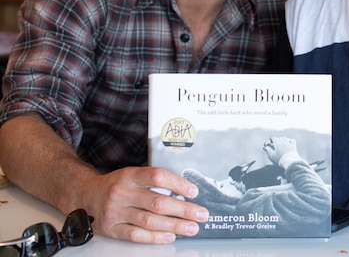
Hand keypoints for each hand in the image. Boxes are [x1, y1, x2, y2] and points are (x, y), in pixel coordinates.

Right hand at [77, 166, 208, 242]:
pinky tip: (169, 236)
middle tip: (201, 214)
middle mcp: (122, 193)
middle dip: (184, 210)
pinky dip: (155, 237)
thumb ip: (153, 182)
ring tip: (191, 228)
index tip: (194, 192)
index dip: (178, 184)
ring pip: (150, 220)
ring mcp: (116, 212)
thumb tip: (184, 193)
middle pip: (158, 202)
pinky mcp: (111, 229)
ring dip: (174, 225)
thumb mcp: (132, 175)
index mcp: (130, 176)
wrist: (84, 195)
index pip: (157, 177)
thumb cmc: (115, 185)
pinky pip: (136, 234)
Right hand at [263, 136, 300, 165]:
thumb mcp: (272, 156)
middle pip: (279, 138)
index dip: (272, 140)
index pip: (274, 138)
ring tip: (282, 143)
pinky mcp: (293, 146)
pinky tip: (289, 143)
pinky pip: (292, 140)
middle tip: (276, 143)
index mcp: (277, 143)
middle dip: (277, 140)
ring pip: (285, 138)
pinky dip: (290, 140)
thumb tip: (266, 147)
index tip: (271, 142)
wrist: (289, 162)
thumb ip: (268, 151)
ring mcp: (289, 143)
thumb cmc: (279, 159)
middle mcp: (283, 142)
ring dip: (283, 139)